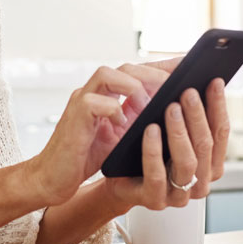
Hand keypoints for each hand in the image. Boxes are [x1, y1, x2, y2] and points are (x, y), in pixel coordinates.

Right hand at [29, 59, 179, 206]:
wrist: (54, 177)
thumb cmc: (86, 157)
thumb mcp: (120, 135)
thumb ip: (137, 119)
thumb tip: (172, 111)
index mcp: (106, 94)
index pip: (137, 71)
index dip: (162, 67)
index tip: (189, 66)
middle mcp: (93, 92)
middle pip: (125, 67)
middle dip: (154, 74)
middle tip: (176, 87)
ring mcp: (81, 102)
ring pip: (107, 74)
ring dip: (134, 87)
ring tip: (150, 105)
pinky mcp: (73, 118)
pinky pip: (94, 103)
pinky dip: (113, 111)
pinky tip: (123, 125)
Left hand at [104, 76, 229, 211]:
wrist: (113, 177)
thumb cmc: (142, 148)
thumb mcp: (164, 126)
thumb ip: (182, 107)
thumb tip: (191, 69)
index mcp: (209, 164)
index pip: (221, 133)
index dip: (219, 106)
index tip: (214, 81)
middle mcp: (199, 182)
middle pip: (205, 146)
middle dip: (198, 116)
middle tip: (188, 91)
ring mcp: (178, 195)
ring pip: (187, 163)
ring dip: (179, 132)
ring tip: (170, 107)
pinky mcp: (154, 200)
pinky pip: (157, 176)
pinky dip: (154, 151)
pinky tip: (150, 129)